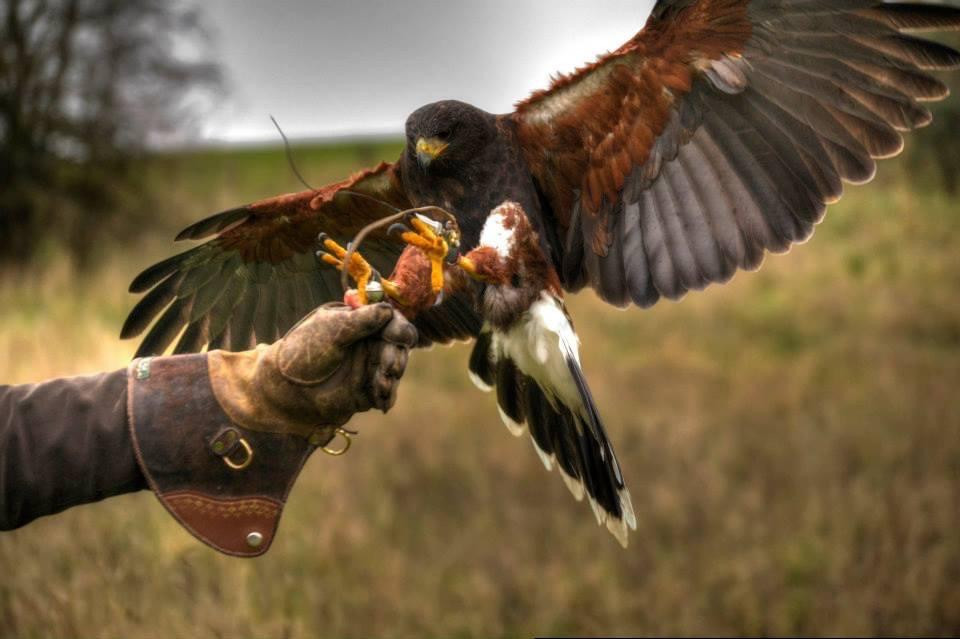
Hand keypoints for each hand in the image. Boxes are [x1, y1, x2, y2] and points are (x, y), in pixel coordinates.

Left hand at [208, 303, 417, 442]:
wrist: (284, 388)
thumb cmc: (303, 352)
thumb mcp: (331, 330)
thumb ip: (360, 321)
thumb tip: (388, 309)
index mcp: (360, 323)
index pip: (390, 321)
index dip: (398, 327)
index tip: (396, 336)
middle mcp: (368, 344)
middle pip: (398, 345)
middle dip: (396, 355)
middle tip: (389, 367)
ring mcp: (369, 367)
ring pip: (394, 368)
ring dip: (392, 376)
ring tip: (382, 384)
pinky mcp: (367, 391)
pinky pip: (385, 393)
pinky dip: (387, 396)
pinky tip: (382, 401)